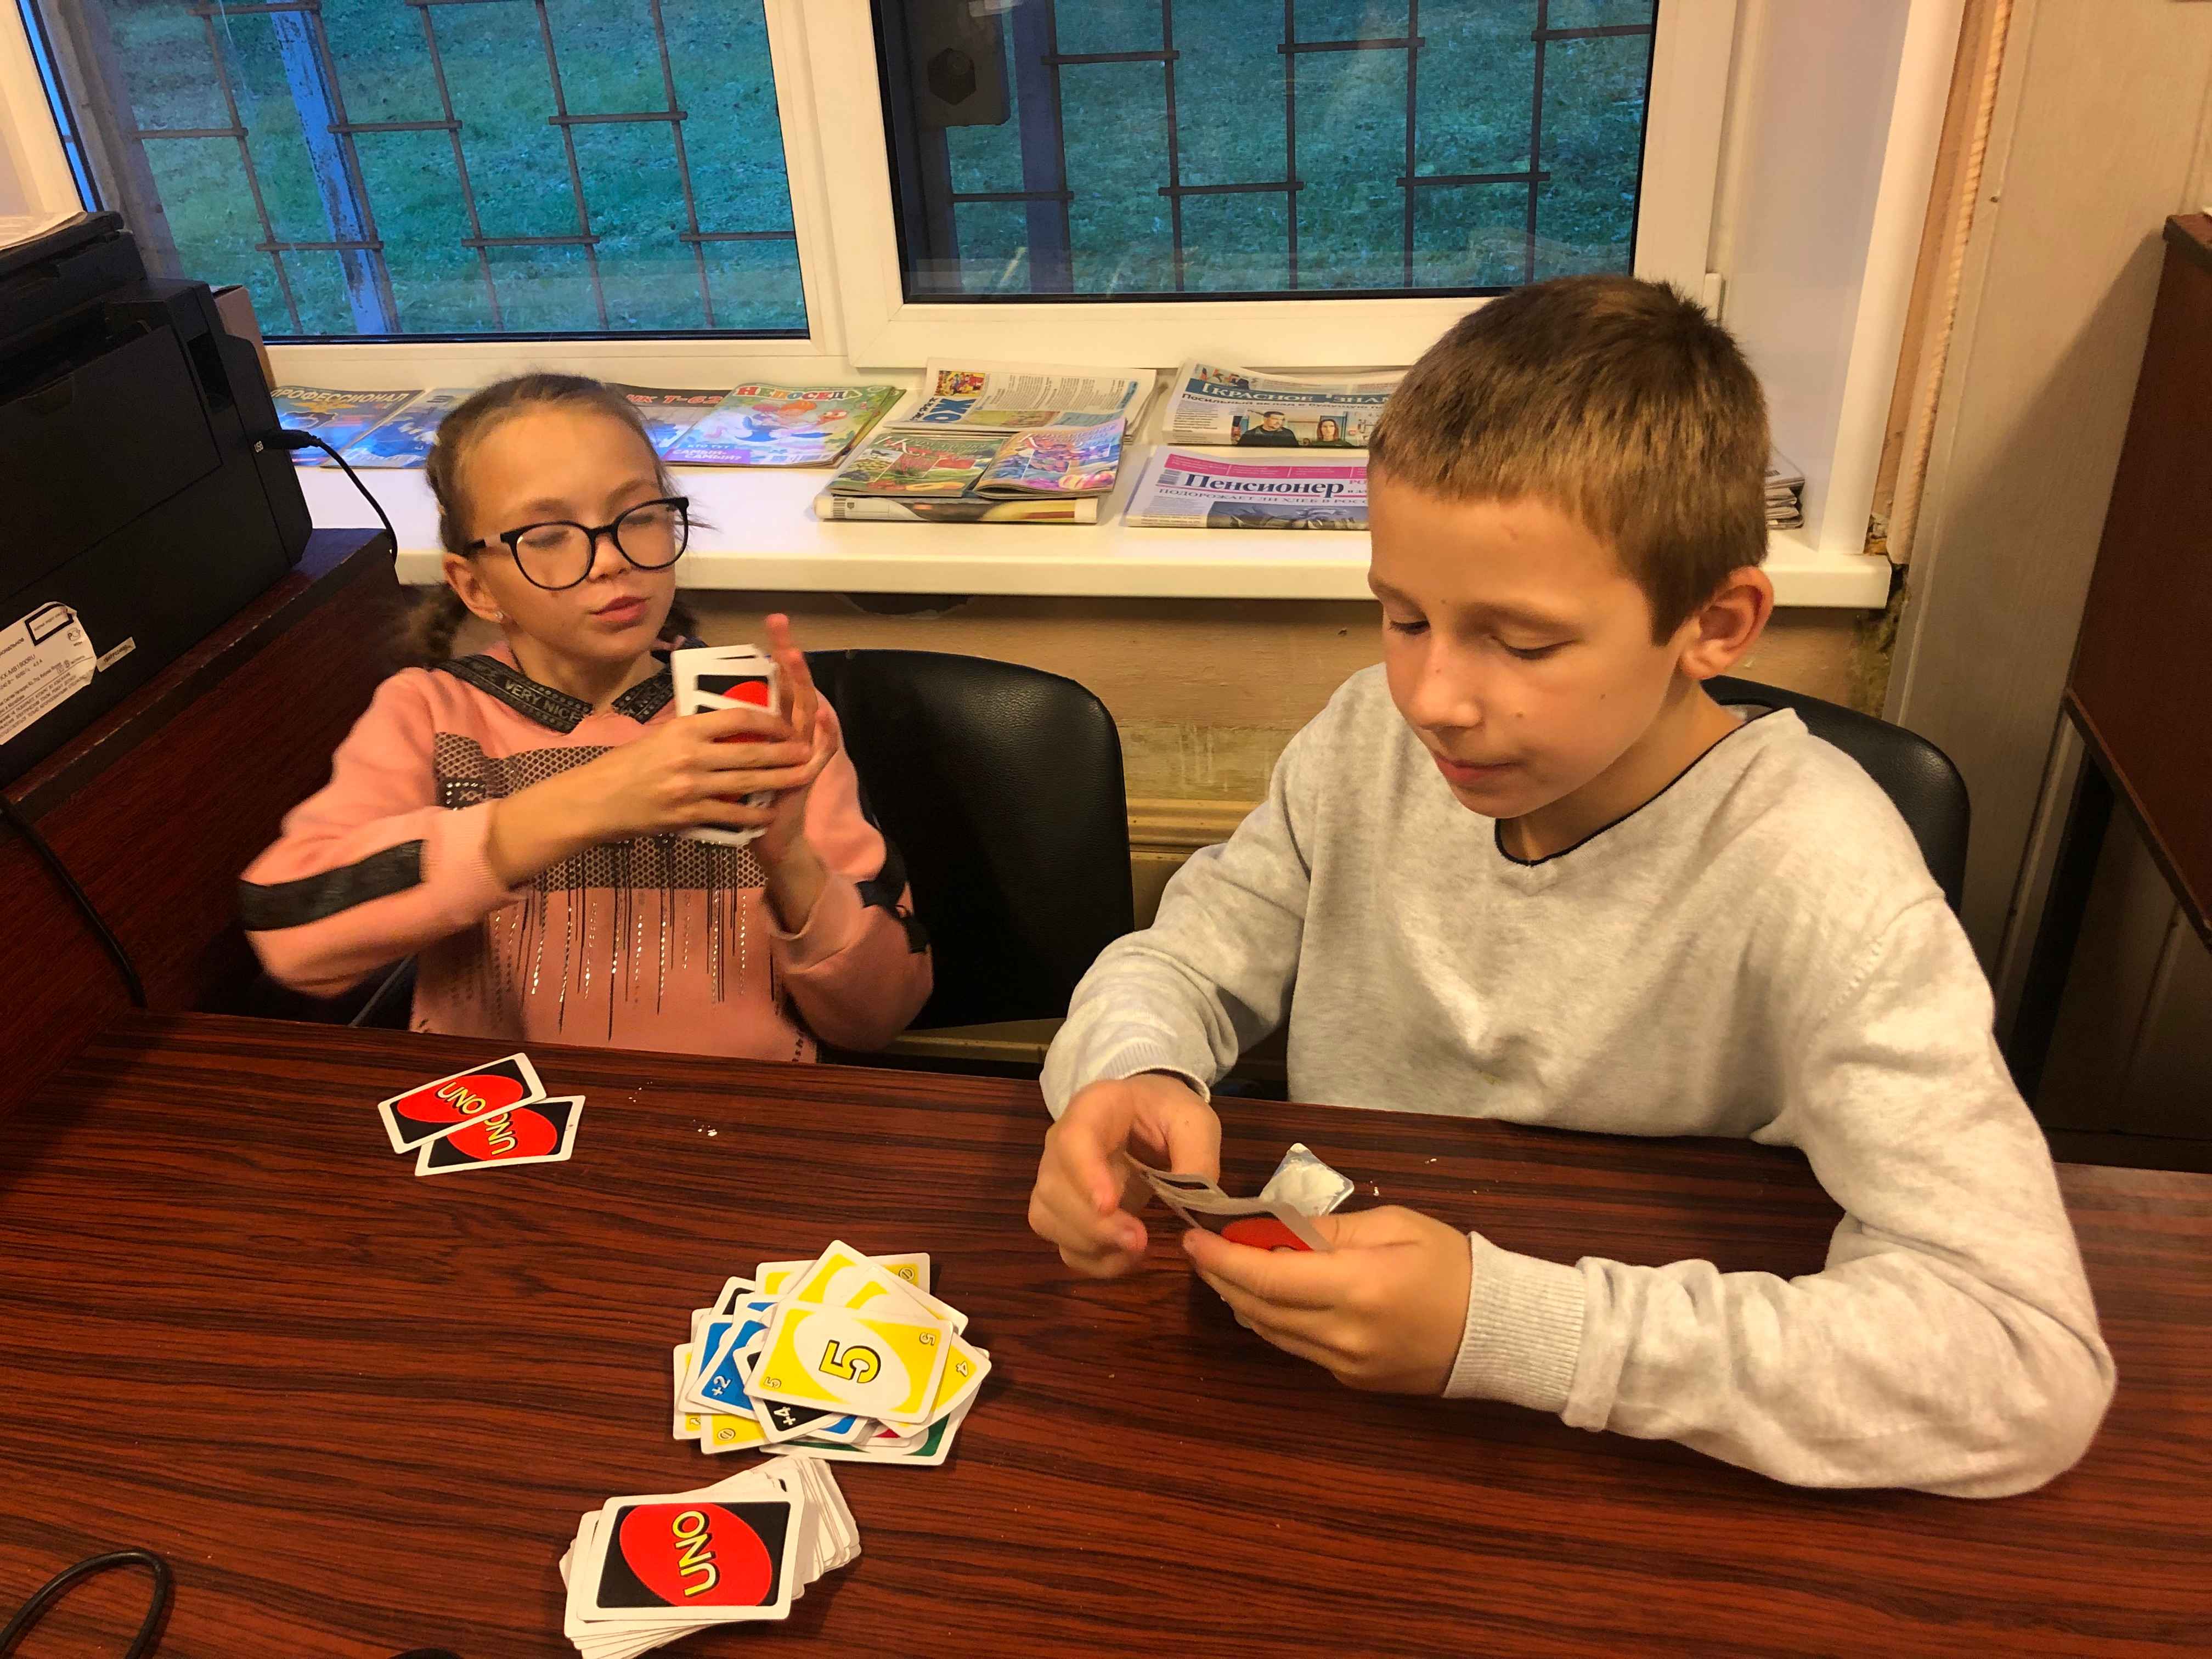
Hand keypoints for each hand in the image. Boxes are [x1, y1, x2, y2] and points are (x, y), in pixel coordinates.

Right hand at [484, 697, 817, 886]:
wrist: (597, 800)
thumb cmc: (629, 764)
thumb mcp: (661, 736)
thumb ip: (695, 732)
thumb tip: (730, 723)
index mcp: (684, 729)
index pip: (738, 718)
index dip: (768, 722)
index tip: (786, 724)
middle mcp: (690, 756)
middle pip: (751, 753)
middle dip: (785, 753)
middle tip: (808, 751)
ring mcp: (691, 788)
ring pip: (747, 785)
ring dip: (780, 782)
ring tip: (803, 777)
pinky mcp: (688, 816)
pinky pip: (731, 816)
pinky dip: (754, 815)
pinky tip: (771, 813)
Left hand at [752, 614, 834, 869]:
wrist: (765, 837)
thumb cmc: (742, 799)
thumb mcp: (730, 759)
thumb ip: (729, 732)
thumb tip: (704, 702)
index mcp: (772, 727)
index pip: (777, 680)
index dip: (776, 652)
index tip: (772, 622)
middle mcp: (791, 735)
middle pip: (794, 685)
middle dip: (788, 655)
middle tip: (781, 623)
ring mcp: (802, 753)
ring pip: (809, 711)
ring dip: (803, 682)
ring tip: (795, 654)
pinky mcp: (810, 775)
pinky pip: (823, 751)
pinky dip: (824, 734)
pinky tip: (819, 715)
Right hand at [1028, 1074, 1220, 1277]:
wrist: (1148, 1115)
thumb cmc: (1167, 1113)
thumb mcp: (1193, 1120)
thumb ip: (1197, 1153)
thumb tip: (1193, 1202)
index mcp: (1094, 1108)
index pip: (1073, 1139)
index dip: (1085, 1175)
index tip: (1109, 1205)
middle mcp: (1061, 1144)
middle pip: (1053, 1188)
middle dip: (1094, 1224)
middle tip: (1139, 1239)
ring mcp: (1057, 1180)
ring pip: (1047, 1219)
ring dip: (1090, 1244)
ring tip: (1137, 1248)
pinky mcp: (1063, 1212)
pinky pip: (1061, 1244)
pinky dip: (1092, 1262)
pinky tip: (1126, 1258)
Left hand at [1183, 1205, 1472, 1393]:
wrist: (1499, 1331)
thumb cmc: (1451, 1265)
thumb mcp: (1394, 1226)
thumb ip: (1329, 1231)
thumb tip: (1274, 1230)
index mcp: (1356, 1288)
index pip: (1267, 1277)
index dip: (1222, 1259)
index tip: (1195, 1239)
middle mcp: (1343, 1335)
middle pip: (1259, 1309)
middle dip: (1223, 1279)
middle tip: (1202, 1251)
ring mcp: (1346, 1365)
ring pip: (1272, 1333)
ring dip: (1243, 1302)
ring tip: (1226, 1270)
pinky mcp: (1352, 1381)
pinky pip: (1297, 1348)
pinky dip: (1274, 1321)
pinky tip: (1269, 1297)